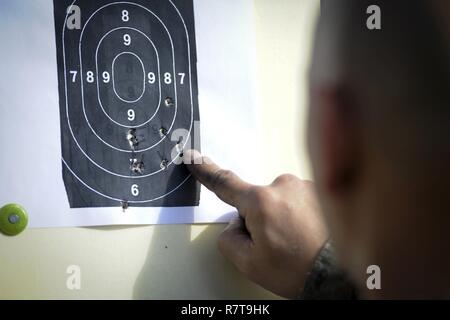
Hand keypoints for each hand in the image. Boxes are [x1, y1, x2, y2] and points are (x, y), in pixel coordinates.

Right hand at [183, 150, 328, 297]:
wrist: (343, 273)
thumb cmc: (299, 269)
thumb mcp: (250, 263)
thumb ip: (229, 239)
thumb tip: (236, 225)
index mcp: (261, 201)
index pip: (225, 183)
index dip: (206, 170)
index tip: (194, 157)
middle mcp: (284, 185)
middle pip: (256, 200)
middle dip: (260, 219)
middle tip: (278, 245)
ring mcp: (306, 185)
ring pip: (279, 201)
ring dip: (283, 217)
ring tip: (299, 242)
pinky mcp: (322, 189)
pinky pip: (298, 199)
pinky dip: (300, 215)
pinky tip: (310, 234)